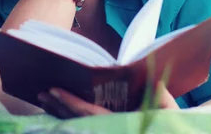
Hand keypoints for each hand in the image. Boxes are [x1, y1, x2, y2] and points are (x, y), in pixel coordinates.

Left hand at [38, 81, 178, 118]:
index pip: (88, 114)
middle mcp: (106, 130)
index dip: (70, 102)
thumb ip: (162, 99)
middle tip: (42, 93)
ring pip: (75, 126)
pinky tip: (58, 110)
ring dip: (59, 113)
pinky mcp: (105, 130)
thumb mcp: (168, 113)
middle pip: (76, 121)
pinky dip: (67, 119)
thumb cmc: (169, 126)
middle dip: (58, 107)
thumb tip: (156, 82)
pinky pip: (81, 127)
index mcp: (118, 125)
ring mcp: (104, 131)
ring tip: (45, 99)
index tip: (53, 90)